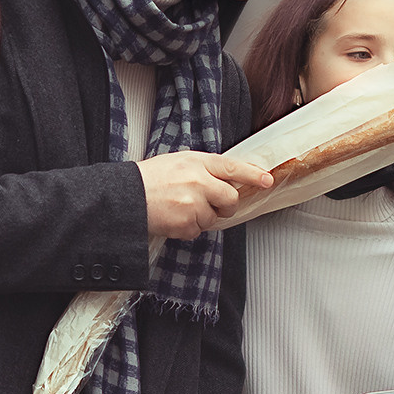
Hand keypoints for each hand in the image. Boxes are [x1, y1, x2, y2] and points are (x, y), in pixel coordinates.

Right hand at [139, 152, 272, 240]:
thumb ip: (204, 169)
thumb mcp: (179, 162)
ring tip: (180, 207)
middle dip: (225, 204)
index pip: (232, 167)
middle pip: (231, 198)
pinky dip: (188, 228)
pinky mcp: (185, 223)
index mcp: (197, 162)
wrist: (126, 197)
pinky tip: (174, 218)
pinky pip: (198, 230)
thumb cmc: (151, 179)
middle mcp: (198, 181)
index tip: (267, 179)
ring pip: (214, 218)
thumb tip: (228, 181)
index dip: (252, 175)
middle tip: (209, 203)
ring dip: (202, 217)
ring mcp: (193, 204)